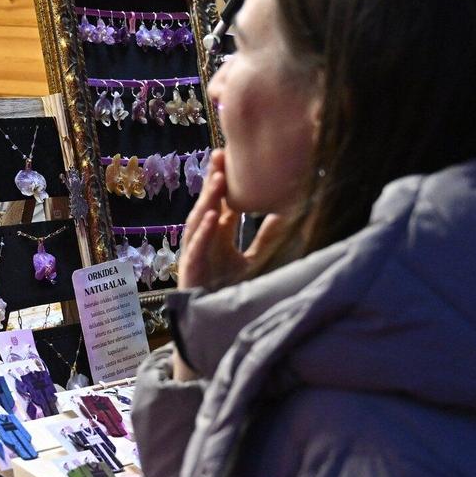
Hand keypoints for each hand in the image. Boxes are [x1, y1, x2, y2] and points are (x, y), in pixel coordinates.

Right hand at [176, 151, 284, 294]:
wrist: (215, 322)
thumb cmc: (230, 291)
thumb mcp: (254, 261)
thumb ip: (267, 239)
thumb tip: (284, 214)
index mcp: (218, 236)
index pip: (221, 203)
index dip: (224, 183)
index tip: (230, 159)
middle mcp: (205, 239)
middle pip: (207, 205)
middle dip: (212, 181)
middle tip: (219, 154)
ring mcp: (195, 252)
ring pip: (199, 221)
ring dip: (208, 200)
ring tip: (217, 179)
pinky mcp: (191, 268)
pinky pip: (197, 247)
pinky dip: (204, 232)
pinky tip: (212, 216)